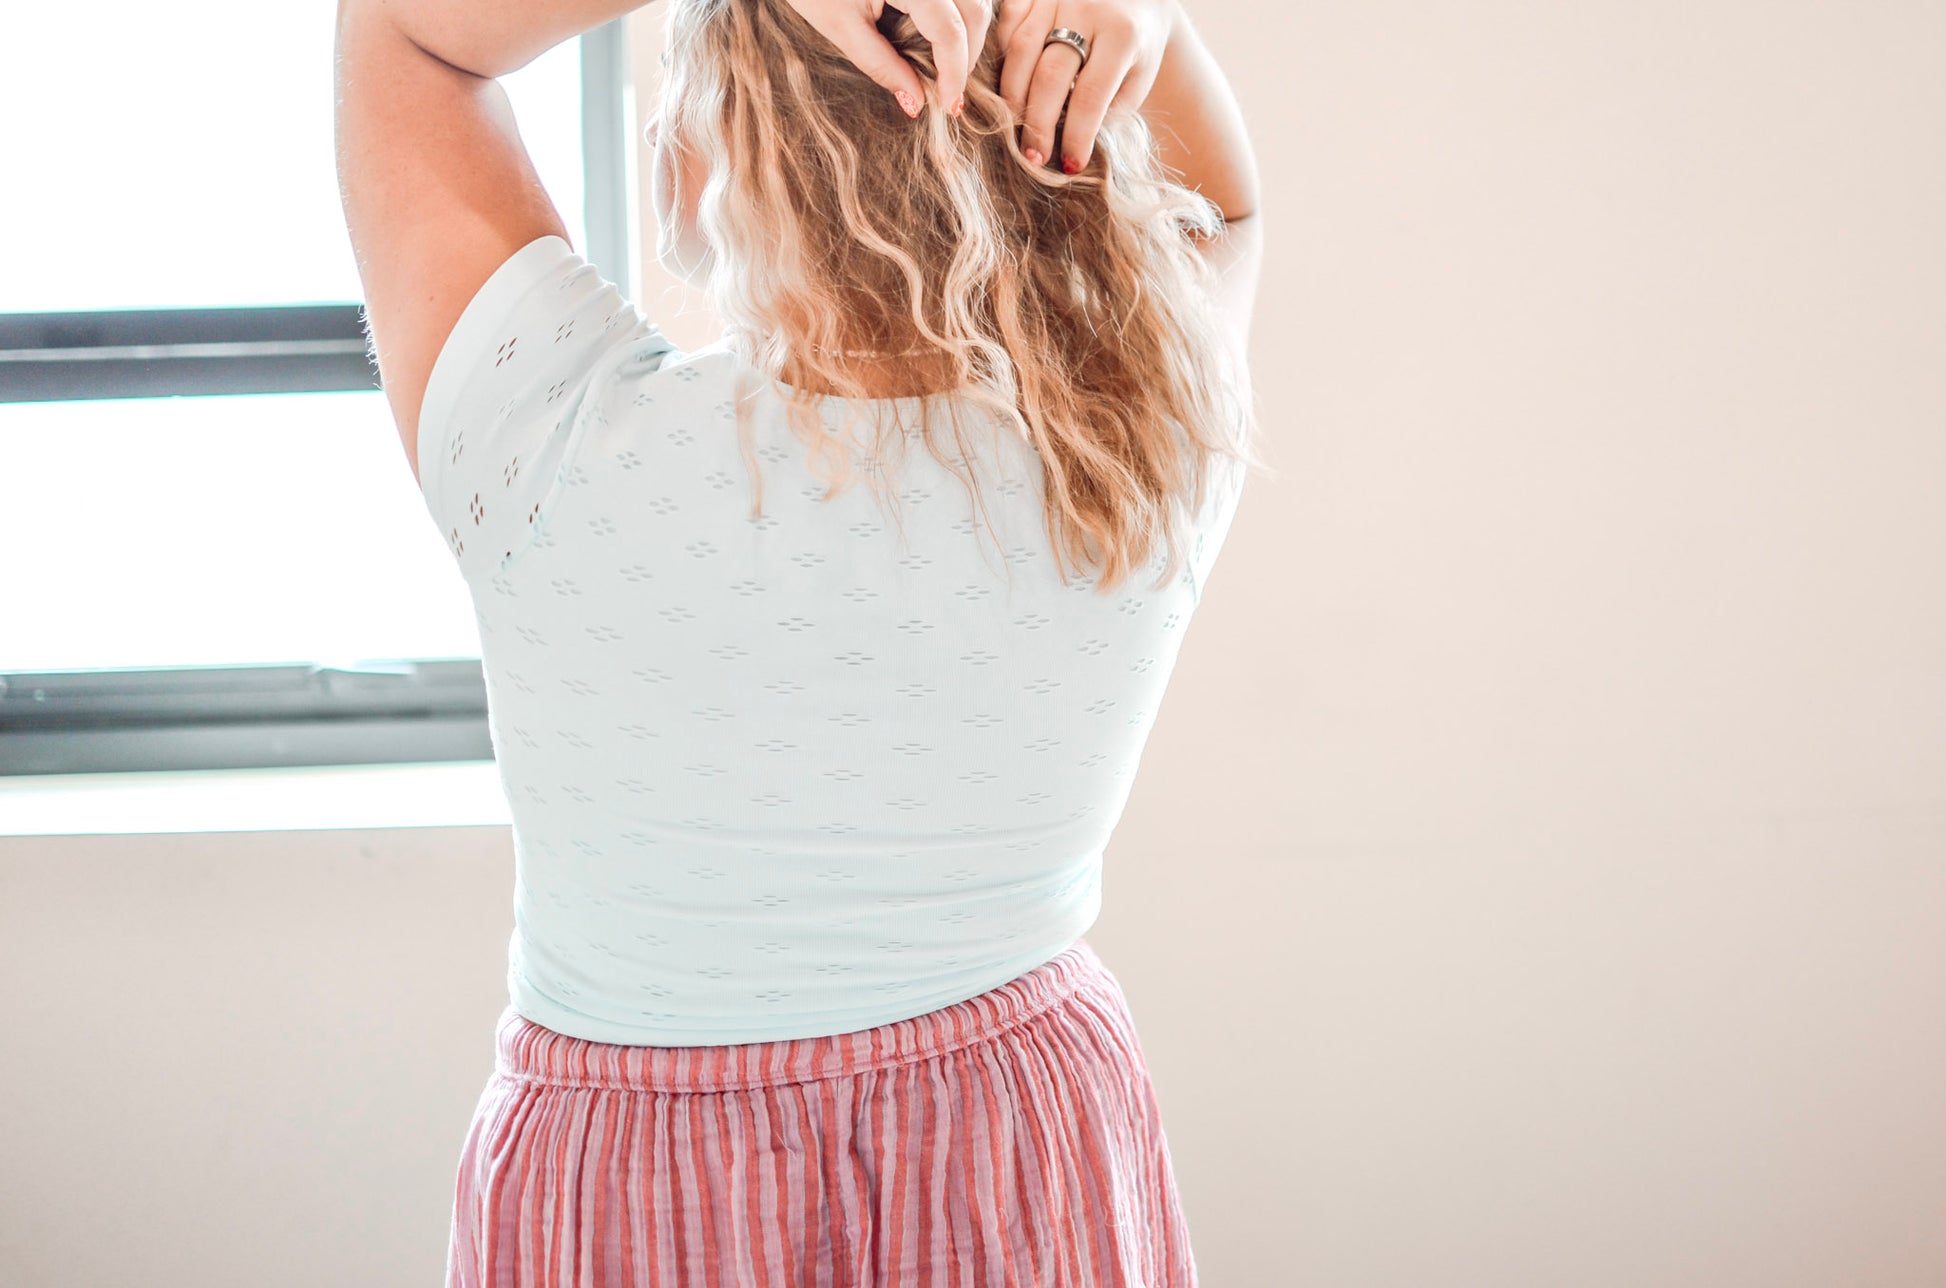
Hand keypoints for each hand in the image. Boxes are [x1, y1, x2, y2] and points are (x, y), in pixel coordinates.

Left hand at [780, 0, 992, 118]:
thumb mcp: (840, 26)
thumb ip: (881, 64)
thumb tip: (916, 102)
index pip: (950, 32)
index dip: (955, 73)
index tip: (951, 106)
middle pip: (975, 12)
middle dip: (968, 54)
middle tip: (950, 88)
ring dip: (969, 31)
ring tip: (947, 63)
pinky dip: (960, 13)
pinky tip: (941, 33)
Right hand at [995, 0, 1177, 172]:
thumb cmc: (1137, 48)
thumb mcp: (1137, 79)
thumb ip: (1107, 107)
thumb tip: (1065, 137)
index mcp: (1123, 35)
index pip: (1091, 95)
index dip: (1077, 135)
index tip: (1070, 165)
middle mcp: (1088, 8)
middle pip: (1049, 75)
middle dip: (1038, 123)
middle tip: (1033, 156)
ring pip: (1021, 49)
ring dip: (1013, 95)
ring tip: (1014, 126)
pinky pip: (1008, 22)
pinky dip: (1003, 54)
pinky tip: (1010, 81)